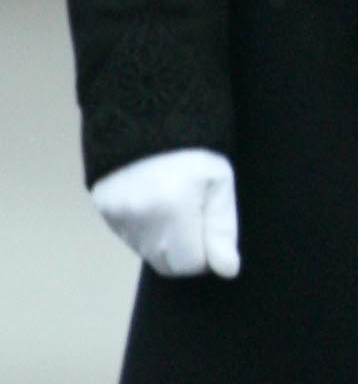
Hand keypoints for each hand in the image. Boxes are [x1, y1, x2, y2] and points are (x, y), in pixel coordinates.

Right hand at [91, 146, 240, 277]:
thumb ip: (222, 228)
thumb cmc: (193, 146)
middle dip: (186, 251)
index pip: (191, 264)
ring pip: (148, 252)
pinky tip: (155, 201)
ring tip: (175, 204)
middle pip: (167, 264)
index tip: (210, 228)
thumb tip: (226, 270)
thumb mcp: (219, 181)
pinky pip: (130, 237)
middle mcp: (140, 217)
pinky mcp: (104, 210)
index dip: (207, 254)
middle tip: (196, 217)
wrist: (147, 113)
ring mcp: (117, 215)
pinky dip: (145, 229)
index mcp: (173, 208)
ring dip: (165, 240)